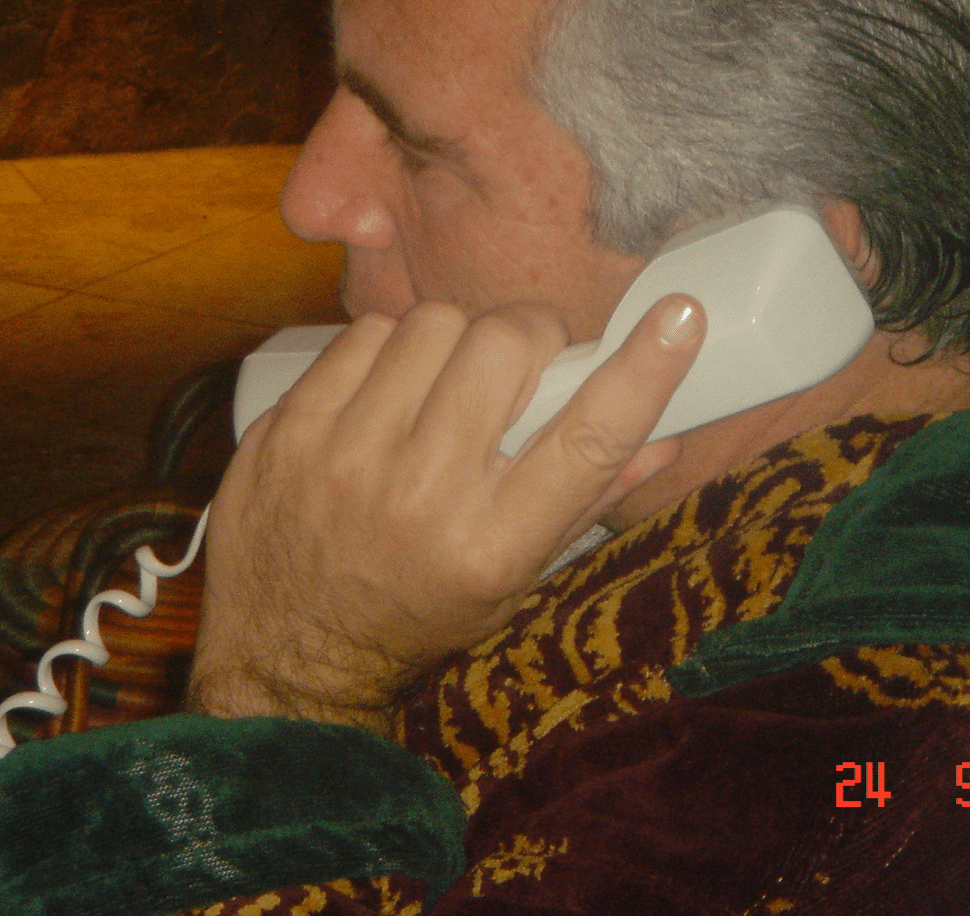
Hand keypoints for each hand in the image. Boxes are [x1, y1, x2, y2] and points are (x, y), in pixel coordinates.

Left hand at [185, 295, 705, 732]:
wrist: (289, 654)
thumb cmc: (418, 613)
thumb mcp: (513, 579)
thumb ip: (587, 500)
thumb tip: (668, 435)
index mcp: (492, 548)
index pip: (586, 439)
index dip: (644, 371)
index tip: (681, 316)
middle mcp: (420, 498)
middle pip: (502, 347)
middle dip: (527, 338)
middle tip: (524, 362)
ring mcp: (344, 456)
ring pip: (432, 324)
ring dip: (456, 339)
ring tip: (449, 381)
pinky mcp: (288, 427)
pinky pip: (363, 334)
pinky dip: (390, 347)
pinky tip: (391, 388)